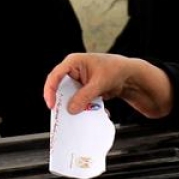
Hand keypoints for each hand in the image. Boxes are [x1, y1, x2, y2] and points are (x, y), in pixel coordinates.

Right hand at [43, 53, 171, 117]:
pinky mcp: (83, 90)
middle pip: (60, 87)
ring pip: (69, 96)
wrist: (128, 75)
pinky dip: (83, 107)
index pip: (56, 76)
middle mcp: (73, 71)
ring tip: (77, 116)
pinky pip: (78, 100)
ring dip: (73, 106)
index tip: (52, 104)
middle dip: (61, 101)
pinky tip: (91, 113)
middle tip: (62, 115)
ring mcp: (78, 81)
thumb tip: (71, 109)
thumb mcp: (99, 83)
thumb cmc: (115, 70)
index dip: (50, 90)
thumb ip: (84, 96)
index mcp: (73, 62)